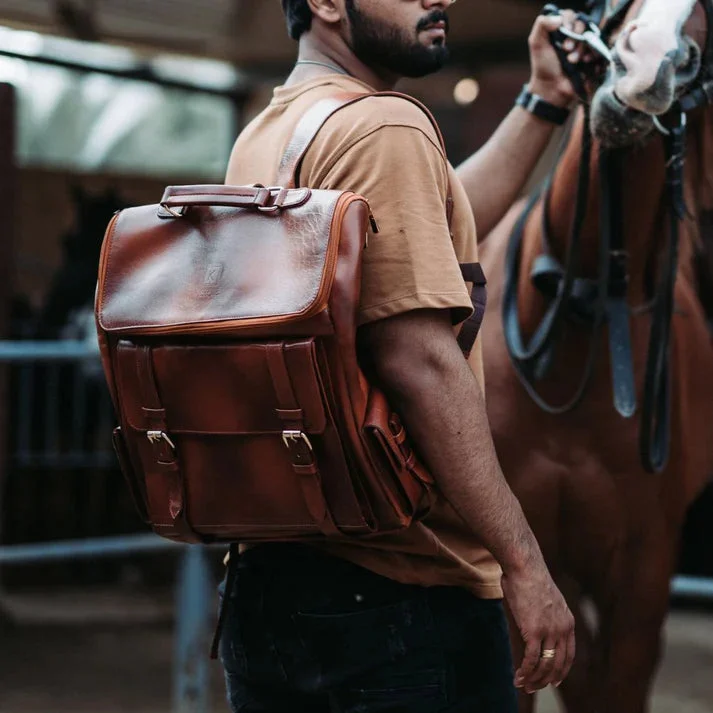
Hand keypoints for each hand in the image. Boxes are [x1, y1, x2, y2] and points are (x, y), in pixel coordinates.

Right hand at [501, 557, 575, 693]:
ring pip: (544, 665)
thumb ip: (544, 614)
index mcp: (567, 621)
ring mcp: (549, 631)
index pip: (568, 655)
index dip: (562, 670)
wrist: (524, 566)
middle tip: (535, 688)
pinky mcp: (534, 631)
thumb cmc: (529, 577)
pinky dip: (525, 671)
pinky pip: (531, 659)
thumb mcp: (545, 599)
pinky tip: (518, 676)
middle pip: (558, 665)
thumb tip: (533, 620)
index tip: (554, 681)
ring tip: (524, 686)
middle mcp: (562, 629)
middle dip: (546, 680)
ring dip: (534, 679)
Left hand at [527, 10, 594, 106]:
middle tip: (566, 49)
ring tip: (572, 61)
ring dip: (581, 47)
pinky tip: (585, 61)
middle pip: (582, 24)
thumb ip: (542, 25)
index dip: (569, 22)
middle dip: (575, 36)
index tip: (565, 32)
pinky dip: (592, 53)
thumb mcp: (537, 44)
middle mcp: (573, 36)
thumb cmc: (543, 67)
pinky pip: (599, 48)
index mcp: (560, 30)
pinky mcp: (591, 57)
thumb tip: (559, 18)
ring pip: (591, 36)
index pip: (570, 16)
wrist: (552, 89)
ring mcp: (583, 46)